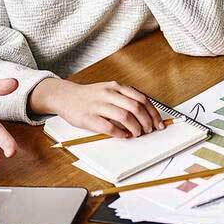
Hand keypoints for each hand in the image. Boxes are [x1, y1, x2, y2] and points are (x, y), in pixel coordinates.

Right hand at [30, 79, 163, 137]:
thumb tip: (146, 112)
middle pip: (136, 108)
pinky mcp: (89, 117)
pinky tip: (123, 136)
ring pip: (124, 117)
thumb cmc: (88, 96)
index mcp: (115, 87)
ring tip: (136, 134)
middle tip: (148, 130)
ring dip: (135, 128)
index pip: (142, 99)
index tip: (158, 123)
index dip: (153, 113)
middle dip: (146, 122)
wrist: (65, 96)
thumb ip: (124, 97)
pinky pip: (109, 127)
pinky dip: (120, 133)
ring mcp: (98, 105)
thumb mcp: (108, 89)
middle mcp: (108, 94)